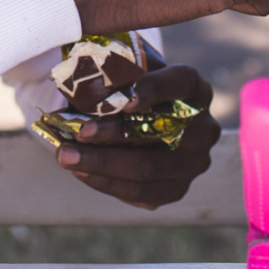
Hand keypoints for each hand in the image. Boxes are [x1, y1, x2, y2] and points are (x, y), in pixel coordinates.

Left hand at [54, 64, 219, 208]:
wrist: (148, 124)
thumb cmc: (134, 93)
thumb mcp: (130, 75)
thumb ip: (114, 76)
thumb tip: (81, 87)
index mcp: (196, 91)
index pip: (182, 82)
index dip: (155, 89)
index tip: (123, 98)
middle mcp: (203, 129)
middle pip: (158, 133)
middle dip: (111, 134)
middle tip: (77, 132)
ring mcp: (193, 163)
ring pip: (146, 168)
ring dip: (100, 163)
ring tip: (65, 156)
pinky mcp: (176, 189)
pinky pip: (139, 193)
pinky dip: (106, 182)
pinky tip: (81, 171)